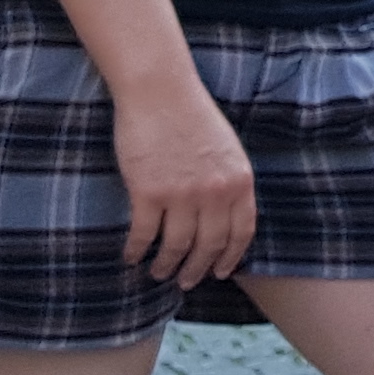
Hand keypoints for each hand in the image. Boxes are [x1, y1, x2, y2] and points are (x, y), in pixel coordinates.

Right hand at [112, 81, 254, 287]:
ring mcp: (182, 194)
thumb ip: (230, 182)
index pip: (241, 233)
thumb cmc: (193, 117)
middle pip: (209, 246)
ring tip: (159, 272)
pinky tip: (132, 257)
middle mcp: (216, 193)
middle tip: (186, 281)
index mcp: (240, 181)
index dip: (230, 257)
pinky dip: (137, 250)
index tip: (220, 272)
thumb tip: (225, 216)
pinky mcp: (148, 192)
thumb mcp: (228, 150)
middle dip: (197, 269)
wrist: (161, 93)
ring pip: (176, 246)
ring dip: (167, 265)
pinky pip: (143, 234)